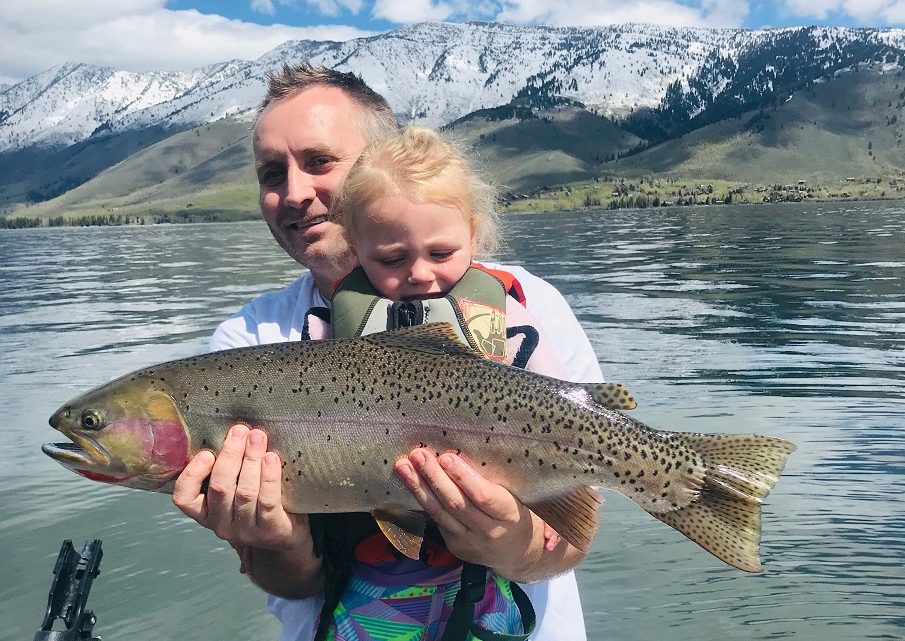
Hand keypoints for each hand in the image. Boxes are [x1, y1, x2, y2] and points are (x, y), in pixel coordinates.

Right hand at [172, 425, 309, 555]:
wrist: (284, 535)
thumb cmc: (256, 503)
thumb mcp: (233, 490)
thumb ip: (226, 469)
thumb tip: (231, 432)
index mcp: (206, 512)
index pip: (184, 499)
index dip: (192, 475)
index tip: (206, 453)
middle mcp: (222, 523)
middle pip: (220, 488)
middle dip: (230, 455)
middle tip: (240, 431)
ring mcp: (246, 530)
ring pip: (244, 492)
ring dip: (251, 460)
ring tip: (257, 437)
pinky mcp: (270, 530)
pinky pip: (267, 501)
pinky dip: (269, 477)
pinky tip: (271, 458)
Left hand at [394, 448, 557, 577]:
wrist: (519, 554)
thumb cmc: (519, 514)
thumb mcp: (517, 497)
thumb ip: (495, 482)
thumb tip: (464, 451)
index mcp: (509, 515)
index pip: (483, 496)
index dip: (464, 477)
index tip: (447, 457)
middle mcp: (487, 531)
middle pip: (456, 504)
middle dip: (434, 478)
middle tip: (419, 455)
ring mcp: (468, 542)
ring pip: (440, 513)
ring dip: (419, 488)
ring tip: (403, 466)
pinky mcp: (453, 546)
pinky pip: (436, 520)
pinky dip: (422, 499)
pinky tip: (410, 481)